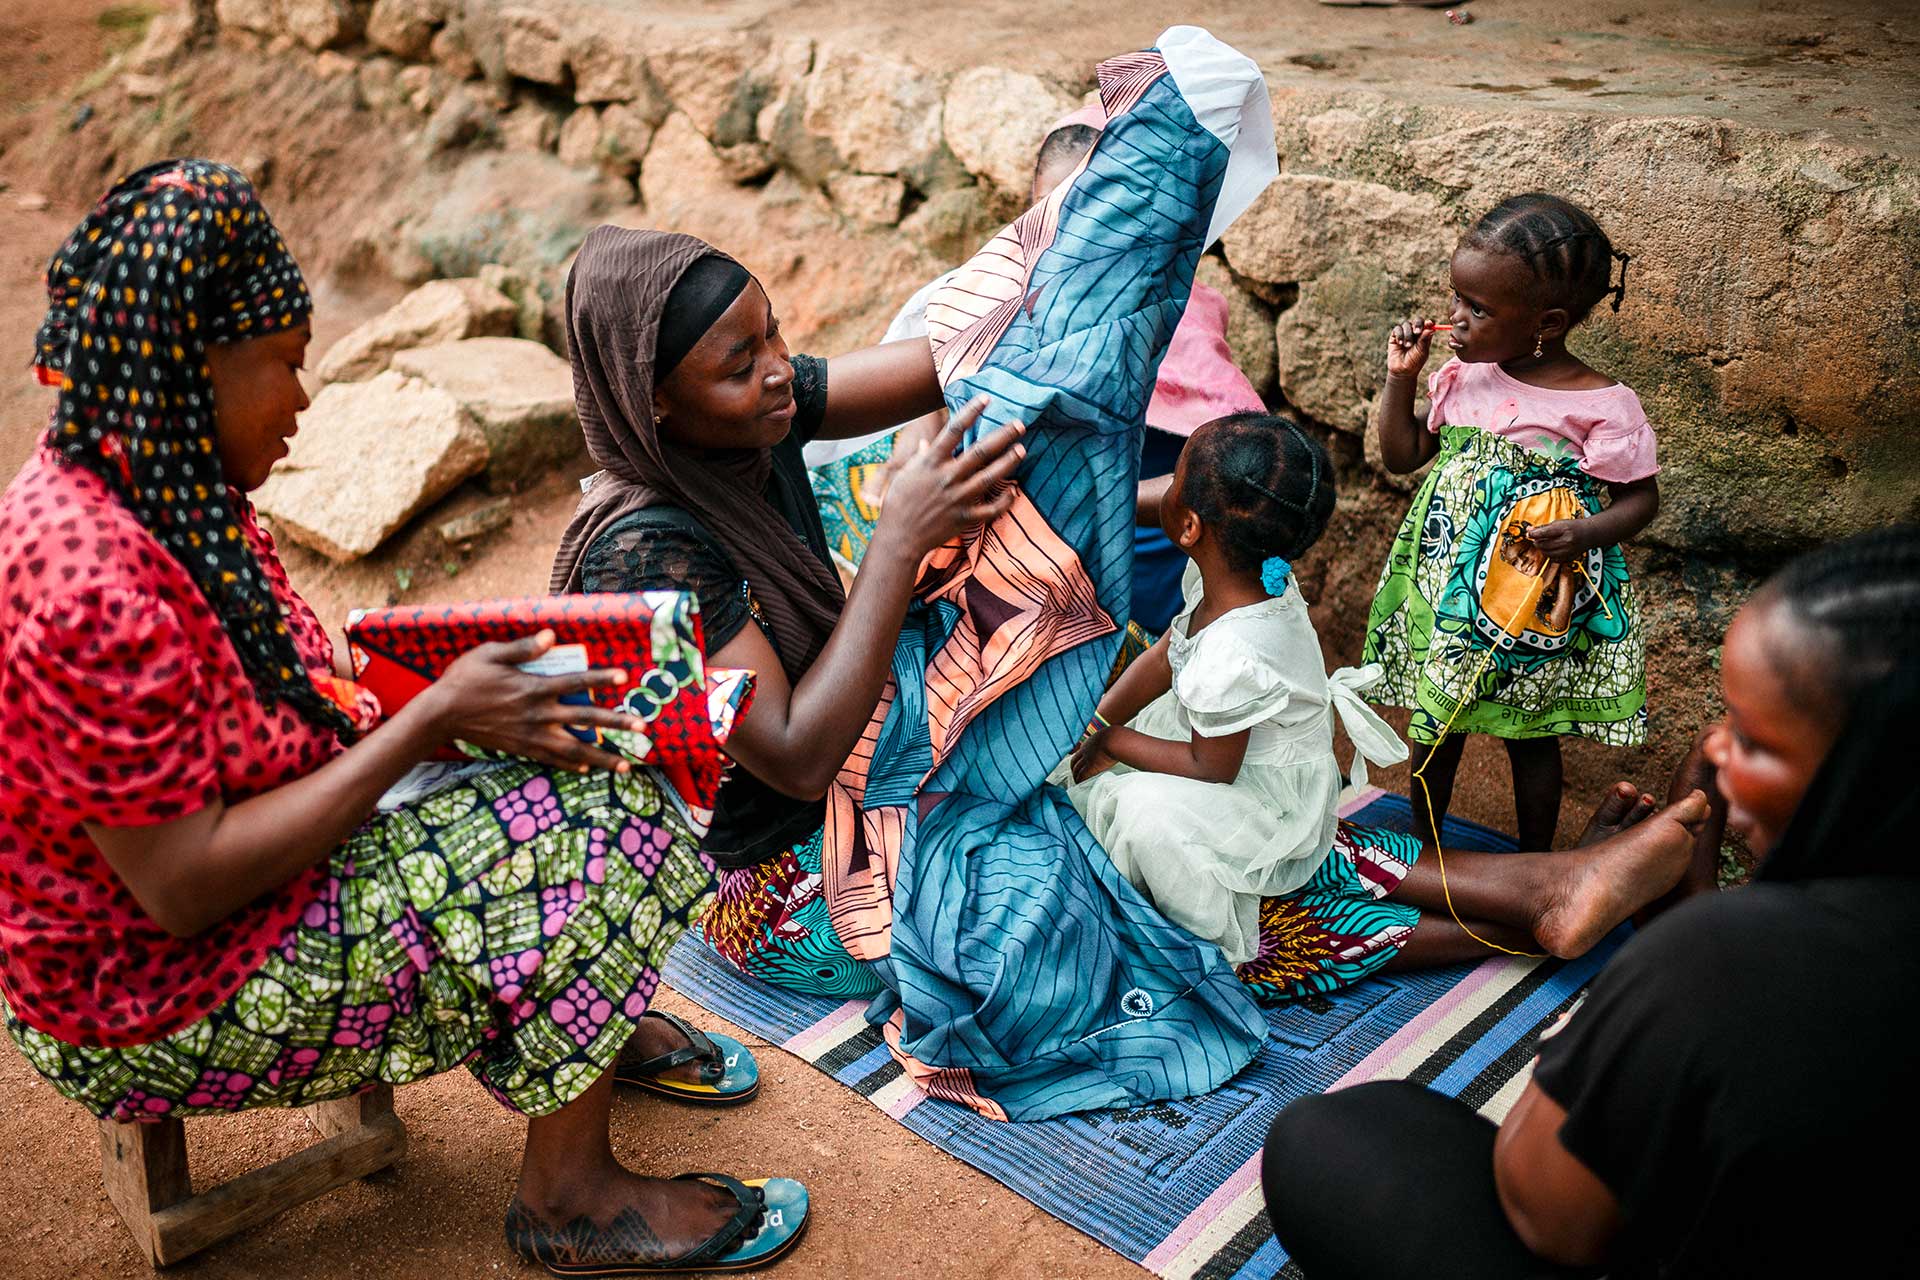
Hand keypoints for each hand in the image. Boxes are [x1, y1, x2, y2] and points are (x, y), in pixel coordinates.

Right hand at [415, 631, 647, 773]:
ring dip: (603, 756)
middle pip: (585, 719)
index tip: (623, 677)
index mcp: (533, 688)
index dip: (600, 678)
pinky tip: (587, 768)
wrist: (440, 714)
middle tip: (642, 728)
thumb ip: (523, 648)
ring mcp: (531, 736)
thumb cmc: (465, 679)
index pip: (575, 682)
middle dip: (616, 723)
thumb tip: (551, 635)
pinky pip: (553, 760)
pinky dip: (572, 764)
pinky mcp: (522, 749)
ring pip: (575, 749)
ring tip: (627, 764)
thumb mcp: (491, 654)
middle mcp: (538, 715)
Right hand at [874, 396, 1024, 559]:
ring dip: (1009, 462)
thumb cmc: (898, 505)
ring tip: (1022, 449)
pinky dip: (1005, 500)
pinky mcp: (965, 519)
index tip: (986, 398)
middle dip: (1002, 436)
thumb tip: (926, 443)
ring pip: (990, 476)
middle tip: (1020, 424)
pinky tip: (1013, 491)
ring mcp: (958, 498)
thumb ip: (919, 458)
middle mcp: (947, 477)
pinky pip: (991, 509)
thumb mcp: (904, 475)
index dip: (971, 412)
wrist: (899, 539)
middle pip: (980, 451)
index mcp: (930, 463)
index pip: (954, 430)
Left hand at [1070, 725, 1115, 782]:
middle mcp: (1084, 751)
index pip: (1079, 753)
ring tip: (1078, 782)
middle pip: (1074, 762)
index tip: (1079, 765)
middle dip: (1074, 769)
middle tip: (1075, 775)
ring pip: (1076, 770)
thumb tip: (1113, 740)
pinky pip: (1082, 775)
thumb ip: (1106, 740)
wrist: (1114, 739)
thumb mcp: (1107, 736)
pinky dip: (1080, 780)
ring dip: (1076, 777)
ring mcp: (1086, 759)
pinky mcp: (1090, 767)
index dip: (1078, 760)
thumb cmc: (1115, 737)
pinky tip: (1081, 784)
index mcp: (1088, 743)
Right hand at [1386, 317, 1438, 378]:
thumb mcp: (1422, 351)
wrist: (1402, 371)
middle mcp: (1415, 333)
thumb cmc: (1415, 362)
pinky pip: (1397, 329)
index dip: (1429, 322)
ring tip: (1407, 346)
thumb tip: (1430, 328)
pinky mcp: (1395, 336)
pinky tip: (1400, 344)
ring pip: (1407, 324)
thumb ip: (1425, 340)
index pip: (1427, 324)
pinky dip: (1399, 335)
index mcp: (1424, 335)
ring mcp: (1405, 333)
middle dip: (1418, 325)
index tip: (1429, 323)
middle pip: (1417, 320)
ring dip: (1408, 334)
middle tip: (1417, 332)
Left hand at [1528, 518, 1591, 562]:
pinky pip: (1554, 559)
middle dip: (1537, 542)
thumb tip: (1529, 530)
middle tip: (1537, 539)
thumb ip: (1543, 527)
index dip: (1533, 534)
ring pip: (1547, 554)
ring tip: (1545, 544)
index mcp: (1564, 529)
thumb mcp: (1558, 523)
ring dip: (1543, 549)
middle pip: (1544, 545)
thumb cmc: (1574, 527)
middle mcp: (1567, 541)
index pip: (1543, 533)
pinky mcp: (1569, 558)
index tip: (1529, 534)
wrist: (1590, 533)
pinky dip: (1550, 555)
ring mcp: (1568, 551)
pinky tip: (1552, 549)